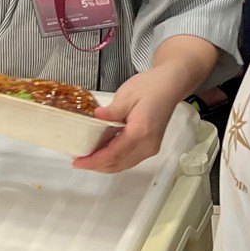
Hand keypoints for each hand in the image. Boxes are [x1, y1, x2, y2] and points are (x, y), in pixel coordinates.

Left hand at [73, 65, 188, 173]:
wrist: (171, 85)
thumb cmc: (151, 86)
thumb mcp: (127, 94)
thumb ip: (112, 110)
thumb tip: (97, 117)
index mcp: (141, 131)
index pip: (113, 154)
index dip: (94, 161)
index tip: (78, 161)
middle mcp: (147, 144)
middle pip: (118, 164)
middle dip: (96, 165)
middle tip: (78, 161)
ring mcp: (151, 148)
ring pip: (124, 165)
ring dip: (105, 165)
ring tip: (88, 158)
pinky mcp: (151, 147)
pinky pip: (129, 160)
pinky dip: (114, 160)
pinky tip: (103, 153)